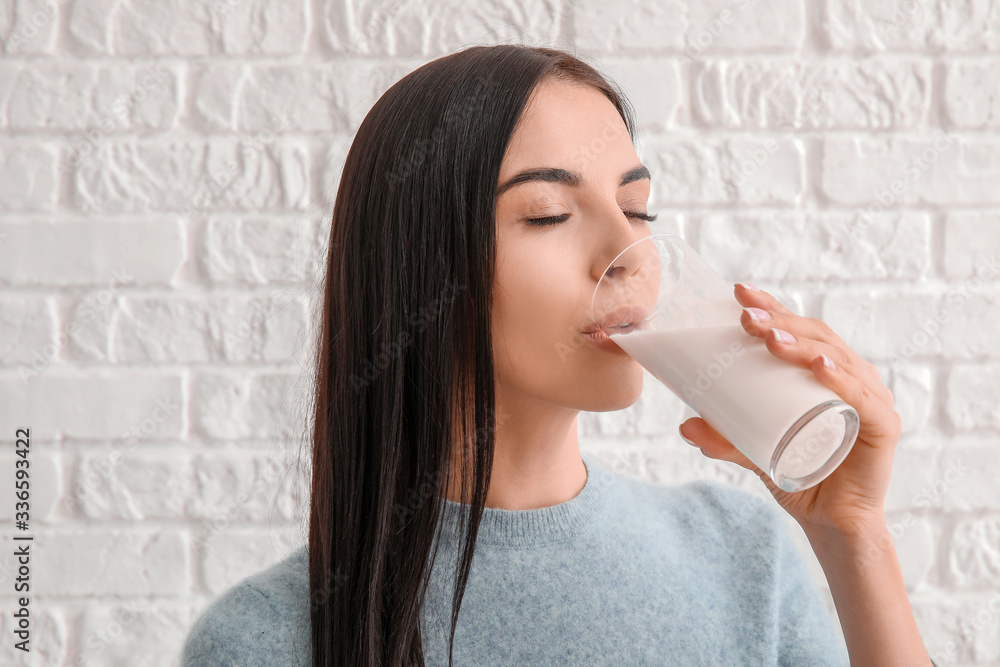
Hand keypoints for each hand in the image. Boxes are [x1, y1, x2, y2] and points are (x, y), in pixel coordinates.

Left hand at [678, 282, 901, 536]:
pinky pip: (863, 399)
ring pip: (837, 360)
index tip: (739, 294)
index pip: (798, 329)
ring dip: (802, 344)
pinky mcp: (883, 428)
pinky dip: (842, 381)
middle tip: (745, 318)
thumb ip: (723, 440)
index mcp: (823, 372)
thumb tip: (684, 425)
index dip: (773, 307)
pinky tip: (820, 367)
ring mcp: (870, 400)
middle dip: (781, 322)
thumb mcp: (753, 451)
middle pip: (817, 337)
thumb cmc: (798, 474)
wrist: (831, 523)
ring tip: (770, 338)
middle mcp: (851, 377)